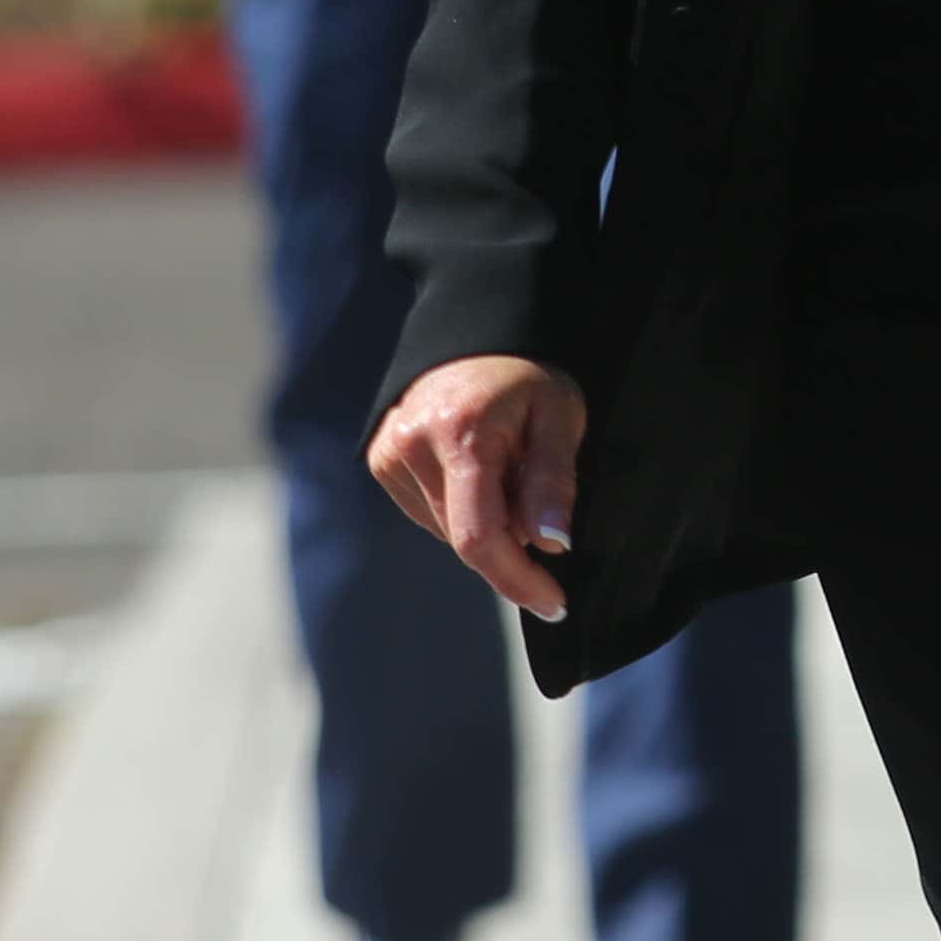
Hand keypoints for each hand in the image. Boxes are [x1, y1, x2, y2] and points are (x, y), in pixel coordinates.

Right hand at [365, 356, 587, 621]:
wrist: (481, 336)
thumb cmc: (531, 378)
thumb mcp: (561, 417)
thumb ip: (552, 481)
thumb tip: (552, 544)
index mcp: (460, 434)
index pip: (479, 534)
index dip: (517, 579)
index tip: (554, 604)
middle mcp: (411, 446)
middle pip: (464, 535)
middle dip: (511, 539)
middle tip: (540, 497)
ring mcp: (388, 455)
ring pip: (446, 529)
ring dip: (485, 522)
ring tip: (509, 469)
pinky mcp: (380, 461)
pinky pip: (428, 512)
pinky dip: (461, 508)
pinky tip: (480, 471)